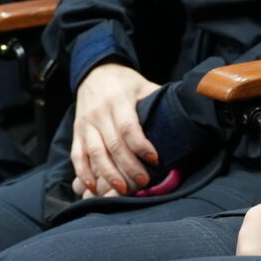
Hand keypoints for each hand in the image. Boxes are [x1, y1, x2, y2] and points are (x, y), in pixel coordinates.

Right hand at [70, 62, 161, 197]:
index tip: (155, 160)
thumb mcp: (143, 84)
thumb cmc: (125, 83)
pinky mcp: (77, 132)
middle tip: (143, 182)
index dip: (141, 146)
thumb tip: (183, 114)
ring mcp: (86, 124)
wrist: (95, 72)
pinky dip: (83, 172)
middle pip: (113, 144)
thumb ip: (158, 100)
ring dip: (107, 173)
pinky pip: (77, 155)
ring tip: (121, 189)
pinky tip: (92, 186)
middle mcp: (100, 113)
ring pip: (95, 153)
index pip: (129, 127)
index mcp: (119, 100)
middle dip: (128, 166)